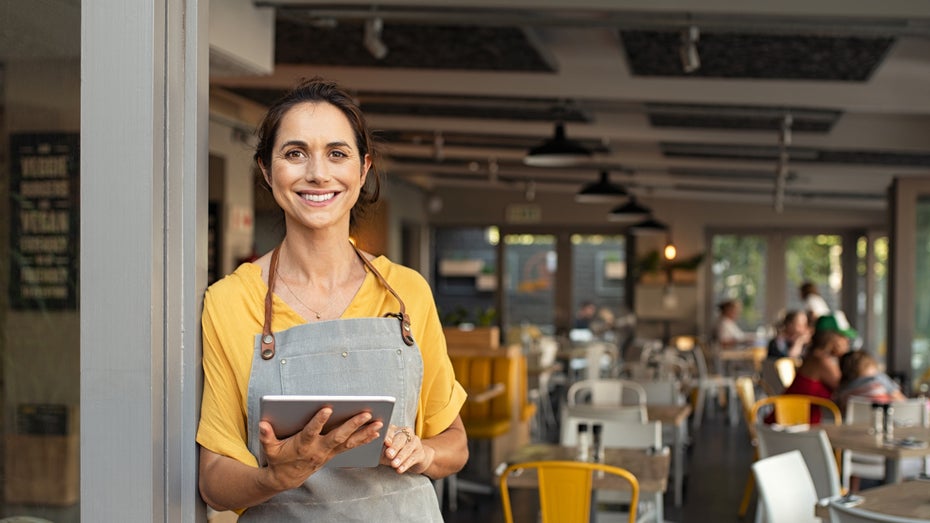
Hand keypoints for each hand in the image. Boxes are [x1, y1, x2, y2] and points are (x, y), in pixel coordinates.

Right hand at [258, 408, 383, 490]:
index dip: (319, 421)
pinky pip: (351, 446)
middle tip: (366, 413)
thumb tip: (263, 424)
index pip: (311, 431)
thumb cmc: (278, 458)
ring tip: (379, 423)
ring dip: (365, 432)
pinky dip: (364, 439)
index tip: (327, 408)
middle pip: (338, 436)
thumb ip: (266, 436)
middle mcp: (319, 449)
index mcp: (303, 445)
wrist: (286, 478)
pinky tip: (376, 432)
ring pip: (349, 442)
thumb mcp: (269, 448)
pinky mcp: (334, 453)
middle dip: (353, 425)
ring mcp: (328, 452)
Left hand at [382, 424, 433, 474]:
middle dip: (394, 447)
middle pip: (401, 438)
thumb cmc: (394, 454)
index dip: (388, 436)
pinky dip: (406, 464)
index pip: (390, 431)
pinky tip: (400, 469)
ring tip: (394, 464)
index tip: (385, 443)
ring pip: (408, 448)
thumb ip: (380, 450)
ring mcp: (415, 442)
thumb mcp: (384, 451)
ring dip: (400, 456)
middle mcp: (406, 433)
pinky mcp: (420, 452)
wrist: (412, 460)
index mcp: (395, 430)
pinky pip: (413, 458)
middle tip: (389, 454)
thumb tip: (373, 451)